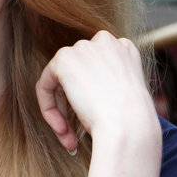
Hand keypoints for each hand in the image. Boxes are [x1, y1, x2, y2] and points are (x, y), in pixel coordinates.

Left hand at [35, 31, 158, 153]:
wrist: (130, 126)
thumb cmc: (131, 121)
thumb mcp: (123, 94)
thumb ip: (103, 83)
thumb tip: (82, 89)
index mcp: (124, 49)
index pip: (95, 68)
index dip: (89, 96)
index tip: (92, 119)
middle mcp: (105, 42)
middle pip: (76, 73)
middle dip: (72, 105)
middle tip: (74, 133)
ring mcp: (84, 48)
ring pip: (59, 81)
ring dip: (61, 111)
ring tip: (69, 134)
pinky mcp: (64, 59)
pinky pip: (45, 86)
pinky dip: (49, 109)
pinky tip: (63, 128)